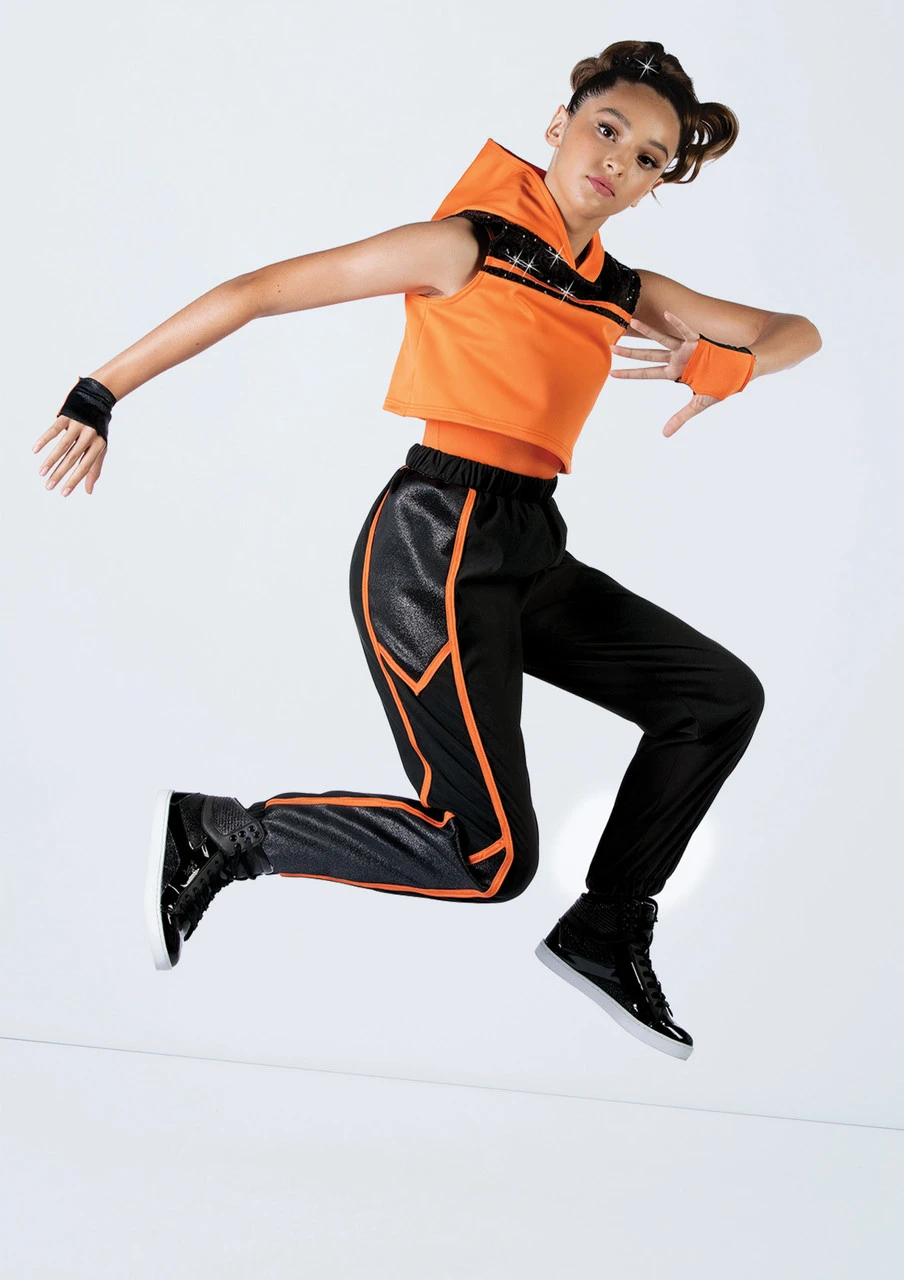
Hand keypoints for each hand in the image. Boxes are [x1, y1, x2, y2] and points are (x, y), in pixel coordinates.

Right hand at [33, 416, 107, 495]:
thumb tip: (89, 491)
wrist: (96, 400)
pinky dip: (44, 439)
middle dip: (60, 473)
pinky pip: (54, 429)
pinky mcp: (67, 416)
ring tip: (42, 472)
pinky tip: (35, 449)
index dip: (74, 480)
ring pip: (62, 445)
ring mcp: (78, 425)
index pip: (85, 467)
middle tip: (48, 486)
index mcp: (98, 445)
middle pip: (72, 458)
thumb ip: (94, 469)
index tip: (63, 493)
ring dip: (51, 460)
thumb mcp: (100, 448)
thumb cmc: (97, 430)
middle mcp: (89, 435)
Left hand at [610, 310, 719, 437]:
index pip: (646, 373)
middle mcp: (677, 359)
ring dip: (647, 331)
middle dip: (630, 353)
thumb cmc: (720, 384)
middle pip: (649, 355)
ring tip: (631, 322)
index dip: (629, 374)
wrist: (740, 371)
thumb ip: (680, 418)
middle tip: (611, 347)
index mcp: (675, 372)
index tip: (612, 373)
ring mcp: (686, 349)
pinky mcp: (698, 341)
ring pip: (662, 339)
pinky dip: (678, 323)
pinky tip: (666, 314)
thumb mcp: (698, 404)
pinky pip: (686, 330)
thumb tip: (665, 435)